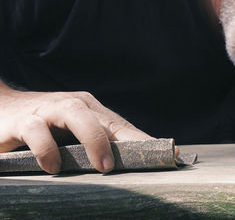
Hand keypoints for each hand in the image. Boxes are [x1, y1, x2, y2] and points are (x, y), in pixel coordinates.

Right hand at [0, 88, 153, 173]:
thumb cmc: (43, 126)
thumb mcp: (72, 134)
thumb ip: (95, 145)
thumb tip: (127, 166)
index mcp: (91, 110)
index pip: (122, 127)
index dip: (146, 142)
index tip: (170, 157)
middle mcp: (74, 105)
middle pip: (105, 119)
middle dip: (124, 142)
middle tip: (130, 167)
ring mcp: (50, 109)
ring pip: (75, 115)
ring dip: (92, 140)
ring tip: (102, 168)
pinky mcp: (24, 120)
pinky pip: (37, 131)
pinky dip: (47, 149)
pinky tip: (52, 167)